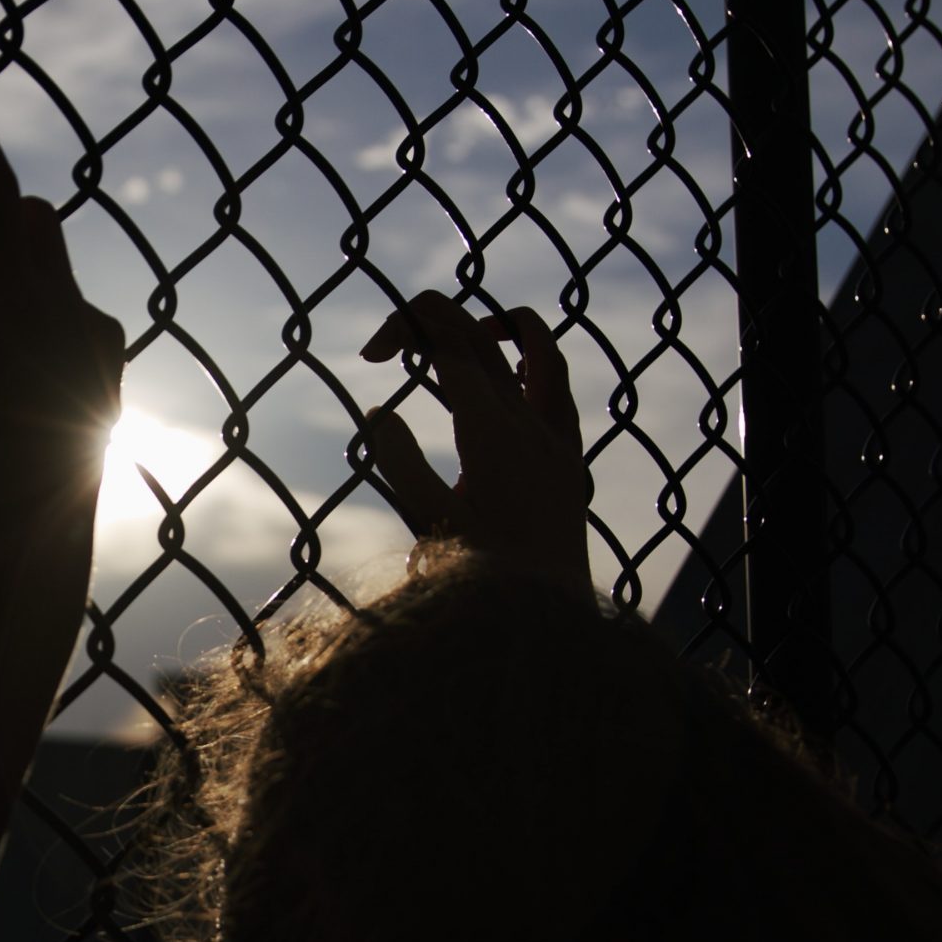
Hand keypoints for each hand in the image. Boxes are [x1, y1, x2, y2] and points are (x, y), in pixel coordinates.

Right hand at [358, 291, 590, 593]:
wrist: (549, 622)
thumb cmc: (482, 579)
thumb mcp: (430, 522)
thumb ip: (401, 461)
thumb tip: (379, 412)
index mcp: (493, 432)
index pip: (453, 347)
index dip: (409, 329)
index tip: (370, 354)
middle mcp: (532, 424)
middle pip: (486, 339)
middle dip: (437, 319)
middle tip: (393, 338)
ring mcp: (558, 439)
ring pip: (542, 352)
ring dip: (504, 327)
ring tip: (469, 331)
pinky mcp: (571, 460)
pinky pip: (560, 394)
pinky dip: (537, 367)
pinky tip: (514, 380)